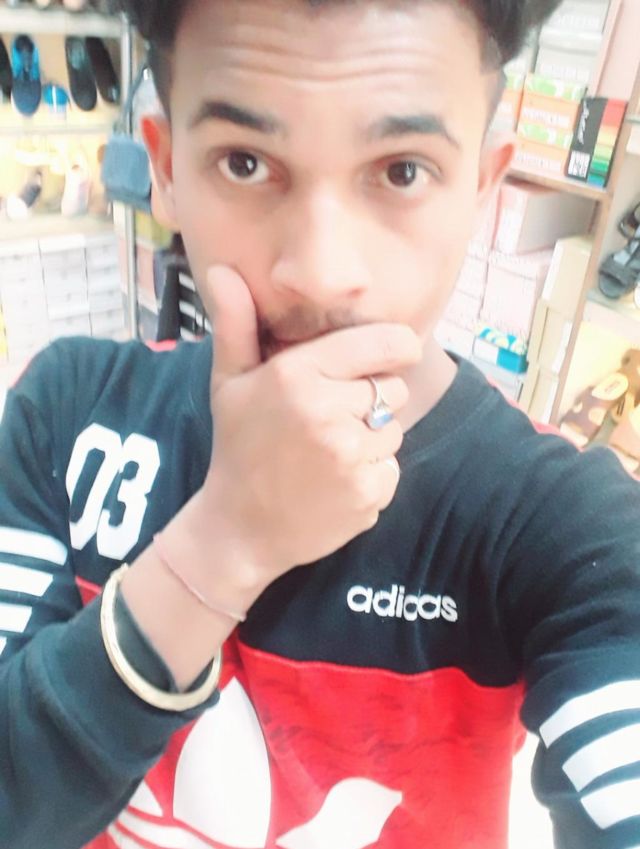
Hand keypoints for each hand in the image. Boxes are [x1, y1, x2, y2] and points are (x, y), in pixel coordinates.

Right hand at [195, 265, 421, 588]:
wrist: (238, 528)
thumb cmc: (238, 448)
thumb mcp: (229, 383)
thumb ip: (236, 324)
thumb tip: (224, 269)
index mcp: (297, 375)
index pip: (384, 344)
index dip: (396, 348)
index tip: (393, 356)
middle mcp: (326, 412)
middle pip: (392, 389)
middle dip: (369, 401)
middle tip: (329, 420)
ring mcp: (349, 456)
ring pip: (393, 431)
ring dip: (370, 440)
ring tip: (327, 455)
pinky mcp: (366, 494)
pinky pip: (391, 470)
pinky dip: (371, 477)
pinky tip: (334, 484)